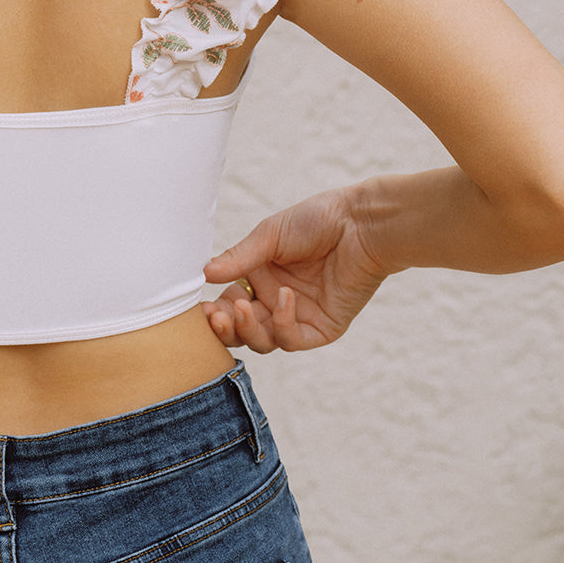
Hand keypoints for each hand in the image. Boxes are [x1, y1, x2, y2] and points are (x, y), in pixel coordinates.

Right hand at [201, 185, 388, 352]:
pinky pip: (293, 340)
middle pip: (242, 331)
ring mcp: (299, 317)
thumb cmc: (318, 220)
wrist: (361, 223)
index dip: (215, 311)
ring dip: (248, 329)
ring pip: (264, 342)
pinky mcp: (323, 328)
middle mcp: (276, 302)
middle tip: (215, 316)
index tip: (202, 307)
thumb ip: (239, 258)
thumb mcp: (270, 235)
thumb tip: (204, 274)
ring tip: (243, 307)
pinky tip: (284, 296)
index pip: (229, 306)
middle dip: (225, 329)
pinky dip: (282, 323)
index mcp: (260, 279)